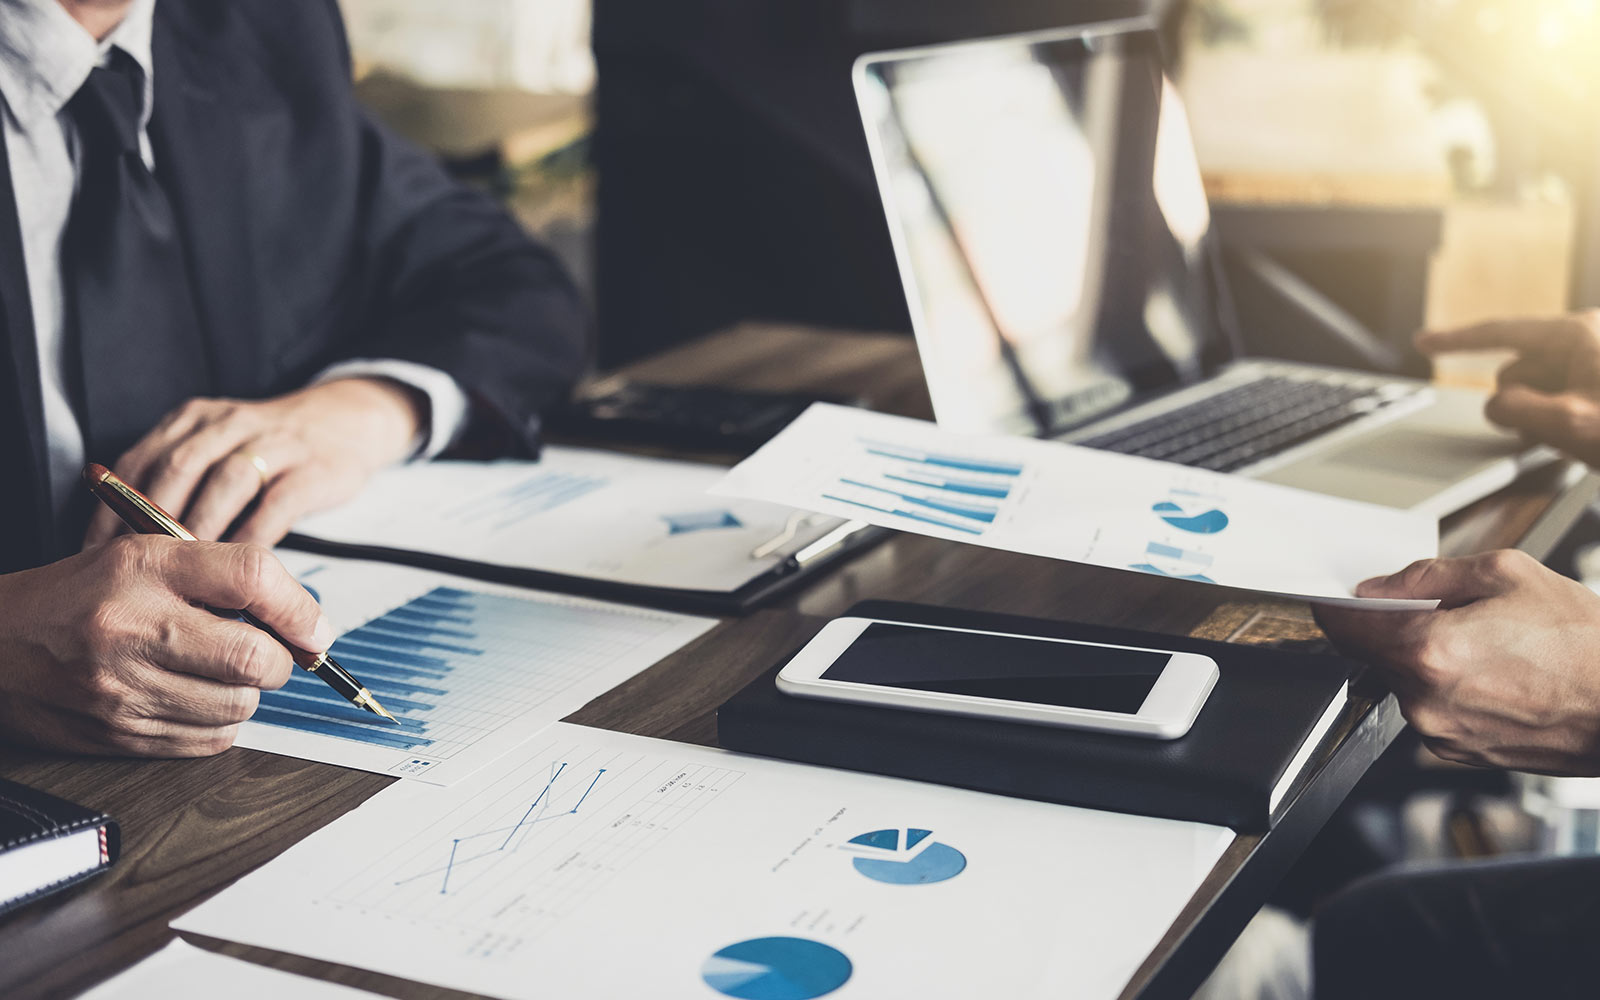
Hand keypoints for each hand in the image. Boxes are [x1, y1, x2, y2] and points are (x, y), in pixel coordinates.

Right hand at [0, 536, 333, 756]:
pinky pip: (209, 741)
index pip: (252, 576)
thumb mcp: (143, 557)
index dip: (299, 606)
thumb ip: (220, 575)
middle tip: (265, 652)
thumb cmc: (77, 596)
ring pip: (239, 706)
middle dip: (278, 660)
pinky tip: (193, 698)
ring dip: (246, 693)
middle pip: (254, 656)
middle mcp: (133, 627)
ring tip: (216, 672)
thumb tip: (302, 618)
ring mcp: (124, 688)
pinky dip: (219, 723)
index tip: (313, 626)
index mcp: (145, 567)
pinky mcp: (119, 734)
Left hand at [84, 377, 425, 548]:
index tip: (101, 554)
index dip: (115, 510)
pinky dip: (254, 539)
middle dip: (156, 523)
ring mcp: (273, 444)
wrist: (345, 422)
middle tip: (142, 570)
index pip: (140, 461)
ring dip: (205, 530)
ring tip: (189, 575)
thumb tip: (128, 548)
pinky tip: (240, 570)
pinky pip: (276, 505)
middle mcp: (229, 424)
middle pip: (180, 467)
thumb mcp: (216, 448)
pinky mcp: (311, 469)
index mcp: (194, 421)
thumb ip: (177, 483)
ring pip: (227, 481)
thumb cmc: (270, 450)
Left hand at [1315, 550, 1599, 774]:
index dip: (1339, 606)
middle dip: (1402, 628)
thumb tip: (1381, 586)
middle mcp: (1425, 700)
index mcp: (1428, 650)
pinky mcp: (1461, 753)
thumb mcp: (1508, 575)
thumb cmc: (1585, 645)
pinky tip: (1500, 676)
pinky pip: (1436, 709)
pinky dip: (1453, 689)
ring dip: (1432, 660)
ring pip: (1408, 682)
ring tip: (1493, 647)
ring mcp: (1442, 732)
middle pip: (1377, 654)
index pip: (1343, 627)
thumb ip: (1429, 575)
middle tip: (1452, 612)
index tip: (1340, 598)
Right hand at [1417, 311, 1599, 465]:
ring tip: (1583, 434)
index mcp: (1576, 333)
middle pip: (1517, 372)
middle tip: (1559, 430)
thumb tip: (1494, 406)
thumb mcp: (1571, 423)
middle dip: (1522, 404)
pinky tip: (1586, 433)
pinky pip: (1557, 394)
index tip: (1422, 342)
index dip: (1455, 340)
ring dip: (1544, 415)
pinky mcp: (1598, 378)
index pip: (1498, 333)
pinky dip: (1558, 416)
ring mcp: (1593, 357)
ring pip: (1535, 387)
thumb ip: (1516, 411)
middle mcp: (1585, 336)